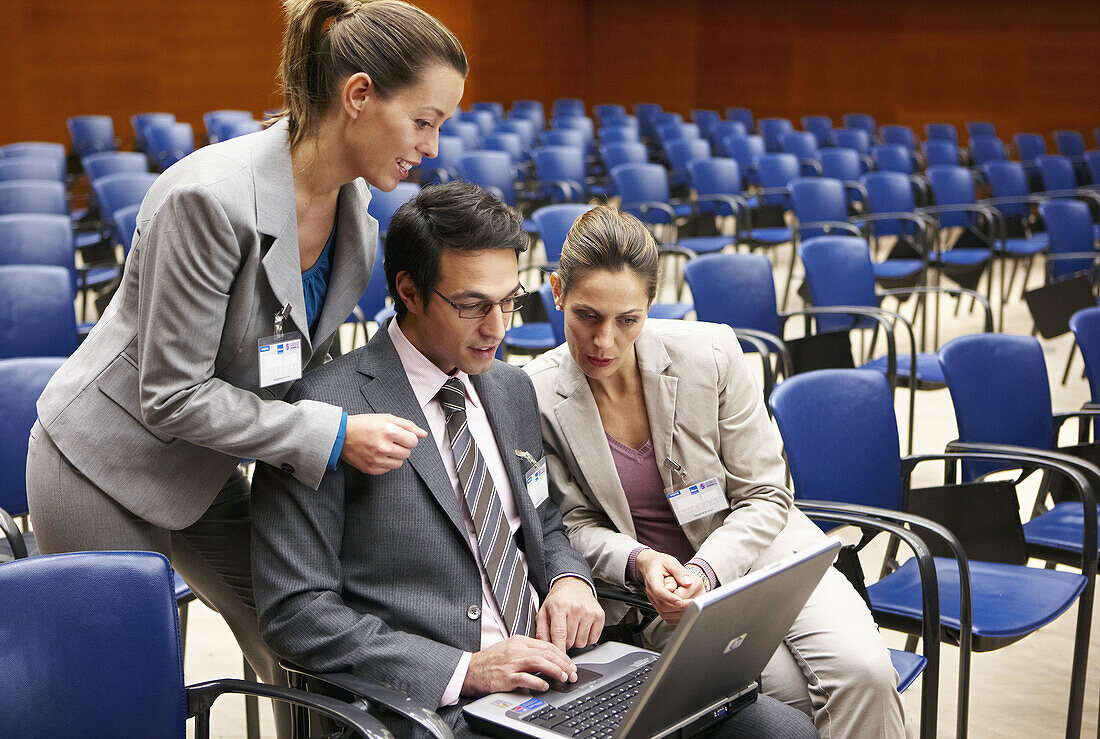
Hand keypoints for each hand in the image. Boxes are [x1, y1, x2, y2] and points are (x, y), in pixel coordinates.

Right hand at [339, 413, 426, 474]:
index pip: (413, 441)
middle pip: (407, 453)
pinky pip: (388, 469)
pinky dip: (385, 463)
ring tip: (382, 448)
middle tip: (389, 441)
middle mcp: (383, 447)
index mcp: (389, 431)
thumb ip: (408, 425)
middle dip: (401, 447)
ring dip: (394, 456)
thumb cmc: (363, 425)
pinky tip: (376, 454)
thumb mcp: (386, 418)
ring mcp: (377, 460)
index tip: (400, 436)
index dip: (408, 438)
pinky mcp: (371, 469)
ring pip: (399, 463)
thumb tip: (423, 434)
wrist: (341, 435)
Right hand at [461, 636, 575, 695]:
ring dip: (554, 670)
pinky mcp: (506, 676)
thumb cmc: (490, 661)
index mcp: (519, 641)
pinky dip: (538, 681)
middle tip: (572, 672)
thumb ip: (527, 651)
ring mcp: (511, 663)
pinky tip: (545, 685)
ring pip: (538, 662)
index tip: (570, 663)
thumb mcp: (510, 649)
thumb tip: (548, 658)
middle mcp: (516, 649)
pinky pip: (525, 678)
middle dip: (563, 662)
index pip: (546, 644)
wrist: (471, 670)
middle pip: (546, 652)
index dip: (562, 654)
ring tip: (563, 677)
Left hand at [536, 576, 603, 650]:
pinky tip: (581, 628)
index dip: (558, 649)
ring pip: (582, 642)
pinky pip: (593, 639)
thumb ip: (541, 632)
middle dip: (564, 642)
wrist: (574, 585)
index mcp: (559, 606)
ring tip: (572, 628)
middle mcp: (575, 607)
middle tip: (563, 632)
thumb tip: (544, 649)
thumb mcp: (543, 612)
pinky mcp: (599, 615)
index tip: (557, 657)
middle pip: (570, 640)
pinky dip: (586, 638)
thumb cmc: (558, 600)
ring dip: (576, 641)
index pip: (559, 634)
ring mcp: (589, 611)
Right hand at [635, 549, 700, 625]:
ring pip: (664, 613)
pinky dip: (675, 617)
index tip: (681, 601)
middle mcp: (651, 591)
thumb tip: (688, 582)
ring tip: (691, 607)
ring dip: (679, 613)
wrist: (650, 565)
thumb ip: (679, 571)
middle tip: (693, 603)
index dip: (670, 598)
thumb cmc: (659, 563)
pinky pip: (665, 615)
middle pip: (663, 606)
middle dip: (680, 607)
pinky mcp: (657, 604)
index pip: (659, 591)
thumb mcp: (669, 561)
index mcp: (653, 579)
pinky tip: (685, 612)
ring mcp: (653, 599)